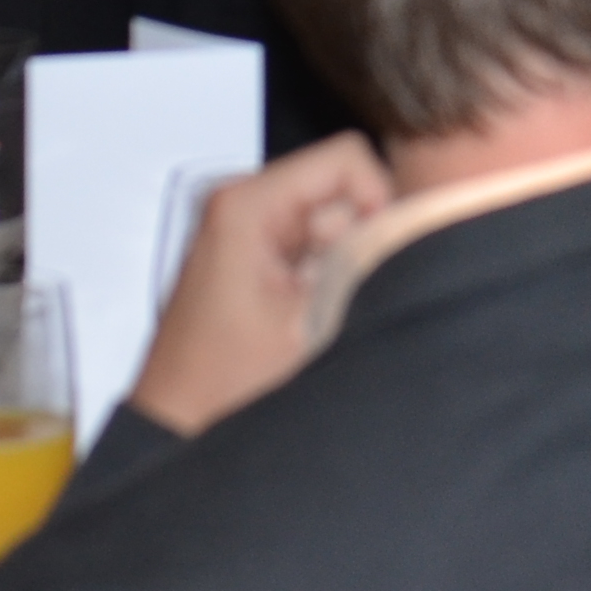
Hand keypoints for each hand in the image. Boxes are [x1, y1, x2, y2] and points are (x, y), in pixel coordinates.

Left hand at [123, 133, 391, 438]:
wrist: (177, 430)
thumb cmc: (219, 386)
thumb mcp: (309, 321)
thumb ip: (364, 266)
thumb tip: (413, 230)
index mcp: (247, 202)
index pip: (346, 159)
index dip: (379, 200)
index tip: (380, 253)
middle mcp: (244, 203)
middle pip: (341, 193)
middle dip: (358, 244)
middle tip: (340, 300)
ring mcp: (249, 230)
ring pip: (334, 226)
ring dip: (342, 268)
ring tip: (316, 317)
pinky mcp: (255, 256)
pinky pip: (314, 250)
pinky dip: (325, 281)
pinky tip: (306, 320)